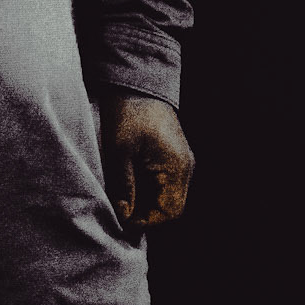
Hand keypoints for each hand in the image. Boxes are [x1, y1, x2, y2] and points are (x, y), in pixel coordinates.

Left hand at [97, 90, 194, 226]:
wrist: (137, 83)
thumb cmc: (129, 113)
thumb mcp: (120, 151)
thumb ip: (124, 186)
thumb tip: (124, 214)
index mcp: (177, 167)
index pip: (169, 211)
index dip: (146, 221)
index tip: (123, 219)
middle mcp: (185, 167)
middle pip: (171, 206)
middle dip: (146, 213)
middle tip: (120, 209)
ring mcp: (181, 161)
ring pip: (167, 196)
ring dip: (146, 201)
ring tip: (122, 197)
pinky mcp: (173, 155)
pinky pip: (164, 182)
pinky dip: (148, 189)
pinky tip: (129, 183)